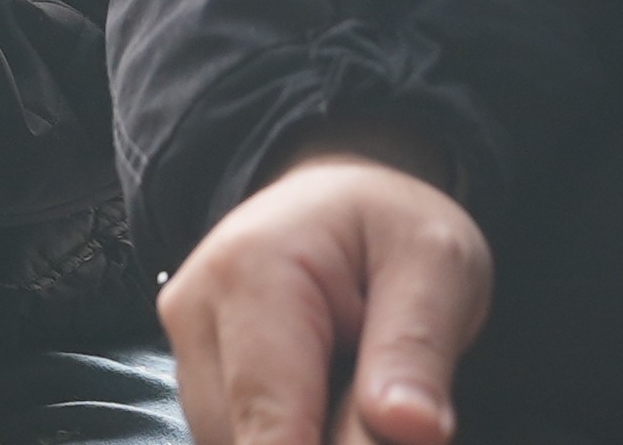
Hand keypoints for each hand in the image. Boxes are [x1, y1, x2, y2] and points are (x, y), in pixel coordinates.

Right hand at [160, 139, 491, 444]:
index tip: (377, 437)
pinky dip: (293, 433)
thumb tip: (411, 430)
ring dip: (310, 435)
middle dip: (330, 438)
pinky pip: (239, 437)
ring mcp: (186, 347)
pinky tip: (329, 397)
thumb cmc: (388, 228)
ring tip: (358, 384)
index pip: (272, 416)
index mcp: (250, 270)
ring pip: (240, 443)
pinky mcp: (195, 377)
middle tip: (392, 404)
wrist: (338, 201)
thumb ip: (415, 352)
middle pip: (253, 439)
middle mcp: (195, 311)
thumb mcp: (436, 267)